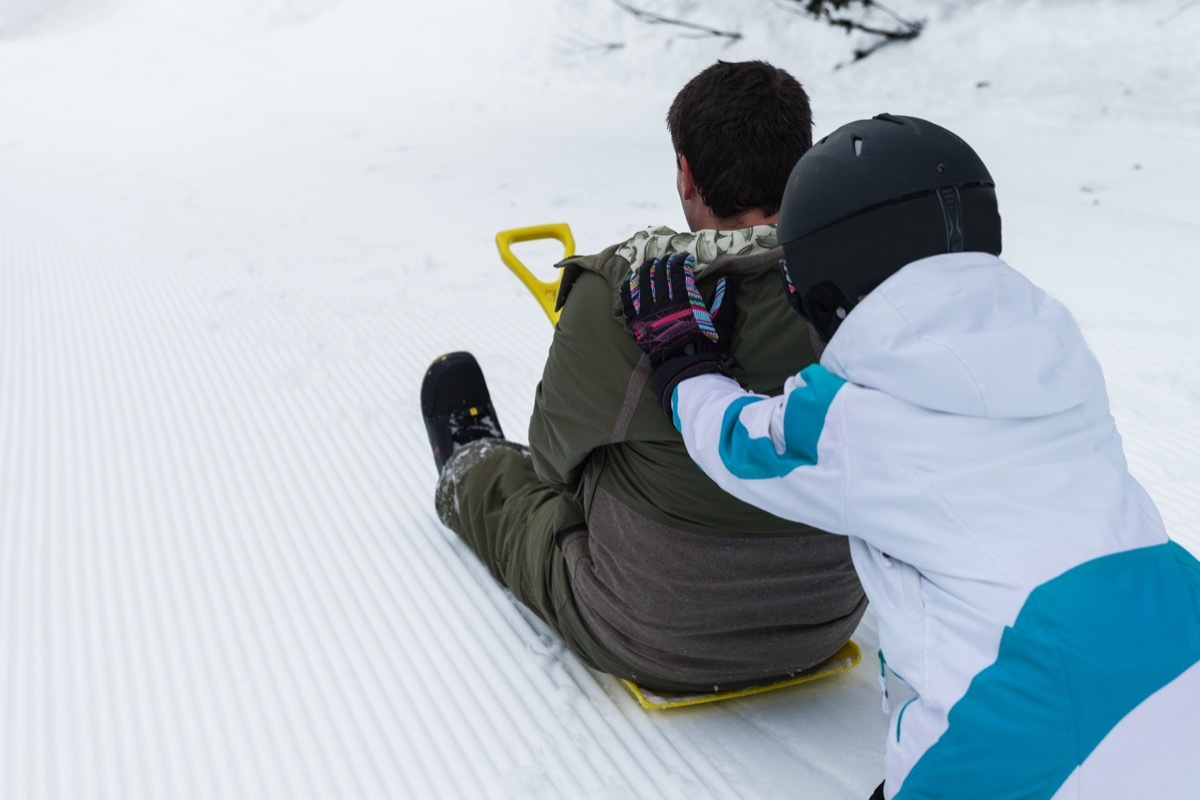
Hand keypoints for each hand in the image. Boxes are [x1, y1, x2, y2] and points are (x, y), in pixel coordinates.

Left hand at [620, 252, 736, 414]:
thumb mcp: (722, 324)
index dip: (681, 261)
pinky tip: (631, 280)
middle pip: (659, 274)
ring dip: (645, 270)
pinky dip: (628, 288)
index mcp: (685, 301)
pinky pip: (627, 301)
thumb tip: (725, 280)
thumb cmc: (707, 347)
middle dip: (663, 262)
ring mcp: (648, 314)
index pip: (679, 271)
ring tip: (649, 264)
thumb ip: (724, 301)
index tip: (684, 258)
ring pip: (642, 283)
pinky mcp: (637, 324)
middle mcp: (664, 304)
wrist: (686, 368)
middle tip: (667, 259)